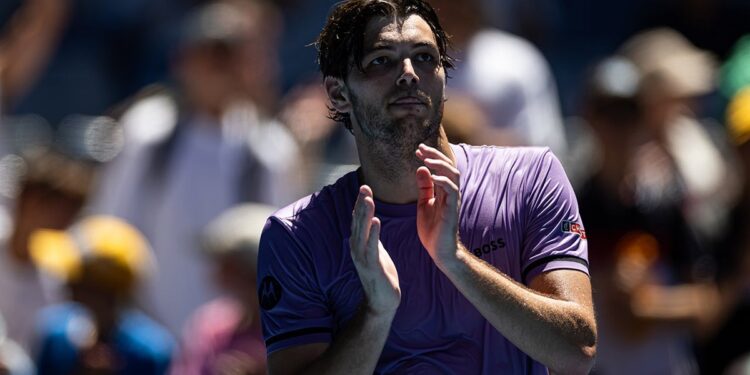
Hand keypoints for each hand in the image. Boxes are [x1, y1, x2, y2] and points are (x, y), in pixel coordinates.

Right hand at [350, 185, 400, 315]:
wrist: (382, 301)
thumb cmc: (381, 276)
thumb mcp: (376, 252)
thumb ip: (372, 237)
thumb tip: (370, 221)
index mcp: (359, 244)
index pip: (358, 220)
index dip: (360, 204)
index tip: (365, 187)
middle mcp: (357, 249)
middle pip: (357, 222)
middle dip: (361, 204)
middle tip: (365, 187)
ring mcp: (362, 258)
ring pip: (362, 232)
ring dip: (365, 215)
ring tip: (369, 199)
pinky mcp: (371, 266)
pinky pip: (371, 246)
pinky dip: (373, 233)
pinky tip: (376, 221)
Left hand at [415, 143, 460, 266]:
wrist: (439, 250)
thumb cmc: (432, 229)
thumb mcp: (424, 203)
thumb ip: (424, 187)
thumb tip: (421, 168)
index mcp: (443, 191)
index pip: (440, 168)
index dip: (430, 156)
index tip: (417, 150)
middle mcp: (450, 193)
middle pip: (449, 166)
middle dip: (435, 155)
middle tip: (421, 148)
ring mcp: (453, 200)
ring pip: (453, 174)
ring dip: (440, 164)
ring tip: (427, 159)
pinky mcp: (452, 209)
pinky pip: (452, 190)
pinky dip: (443, 181)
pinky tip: (433, 176)